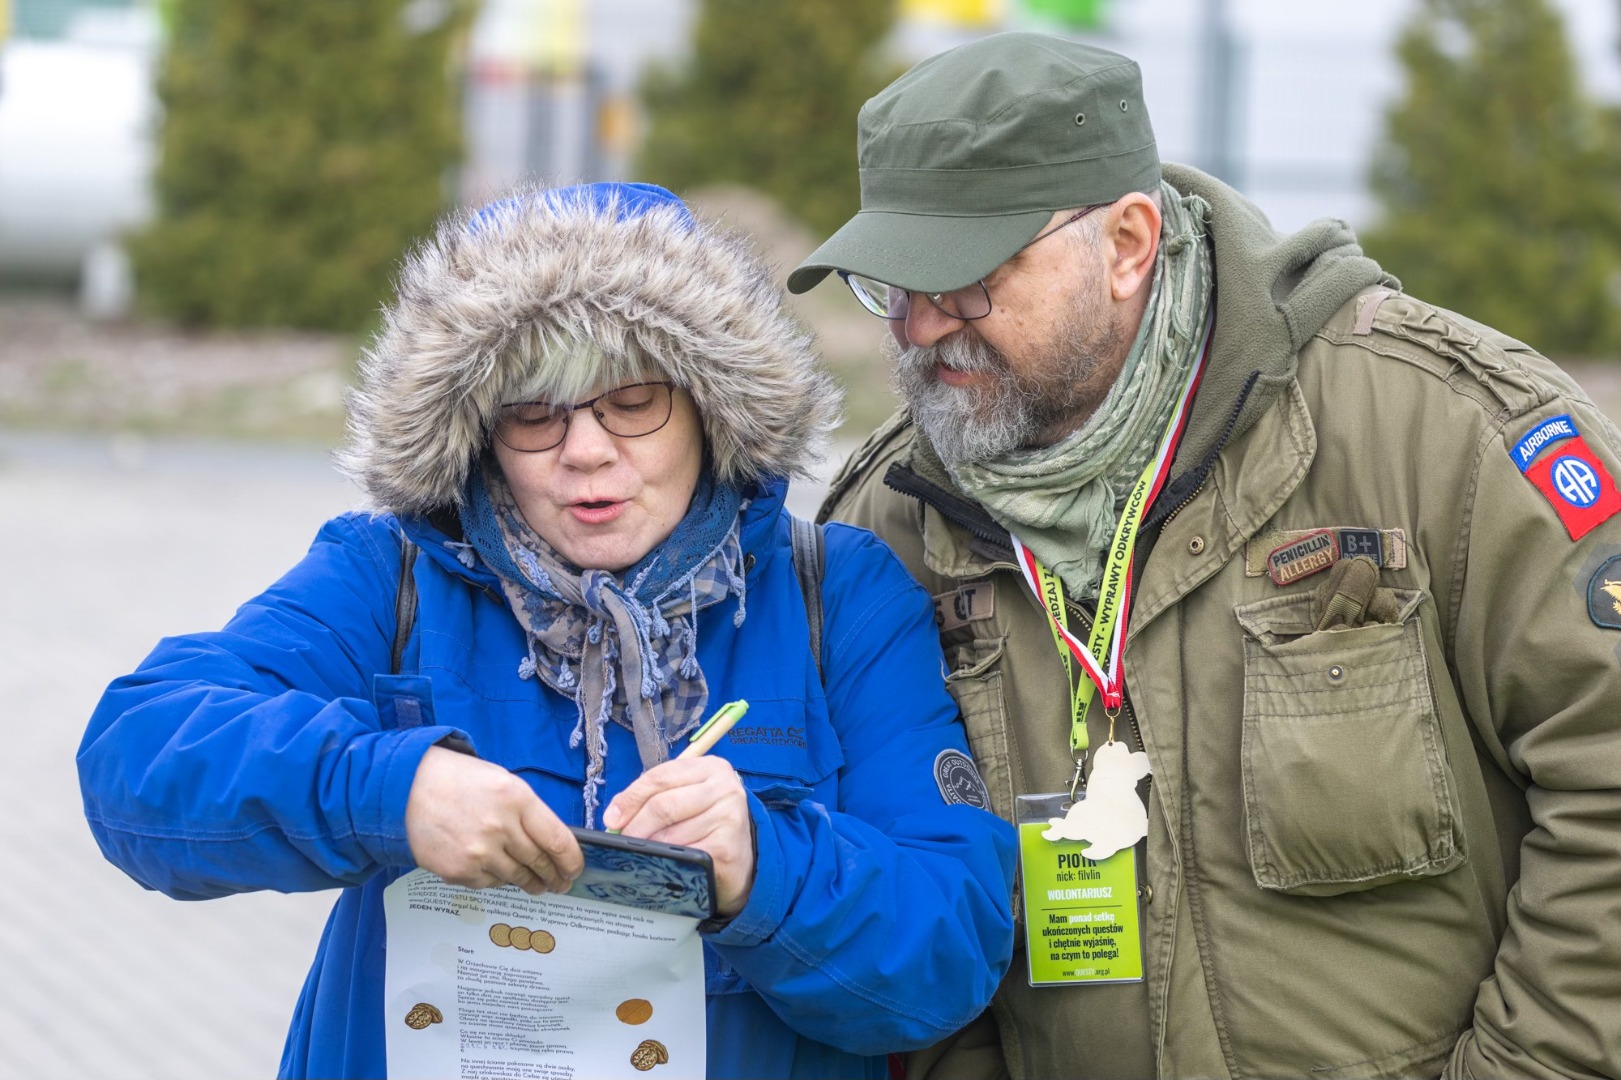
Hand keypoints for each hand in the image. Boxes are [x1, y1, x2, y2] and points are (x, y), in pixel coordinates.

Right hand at [405, 745, 582, 893]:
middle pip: (540, 863)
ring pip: (517, 878)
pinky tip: (499, 874)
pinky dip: (498, 880)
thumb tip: (552, 844)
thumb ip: (529, 812)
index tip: (574, 870)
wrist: (408, 787)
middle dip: (554, 876)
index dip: (572, 861)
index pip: (558, 841)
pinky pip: (489, 884)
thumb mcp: (504, 783)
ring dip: (530, 883)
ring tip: (537, 885)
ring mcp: (478, 853)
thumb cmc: (461, 781)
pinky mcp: (458, 871)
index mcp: (517, 800)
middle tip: (560, 883)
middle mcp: (500, 828)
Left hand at [601, 756, 755, 916]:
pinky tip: (662, 865)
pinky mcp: (727, 847)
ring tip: (641, 853)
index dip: (631, 797)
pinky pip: (683, 855)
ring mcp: (729, 817)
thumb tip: (615, 815)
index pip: (660, 776)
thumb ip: (655, 797)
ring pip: (670, 834)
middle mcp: (725, 788)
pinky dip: (667, 861)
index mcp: (711, 767)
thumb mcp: (685, 797)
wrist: (743, 859)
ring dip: (649, 848)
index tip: (612, 818)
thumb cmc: (706, 823)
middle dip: (635, 826)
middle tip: (621, 840)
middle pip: (664, 805)